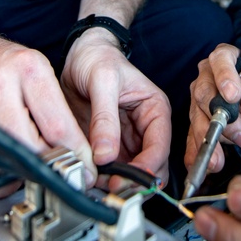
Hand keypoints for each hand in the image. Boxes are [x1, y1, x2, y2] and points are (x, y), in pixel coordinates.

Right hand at [0, 36, 94, 192]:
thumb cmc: (8, 65)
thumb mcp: (42, 73)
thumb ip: (59, 111)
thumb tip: (79, 157)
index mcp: (28, 71)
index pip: (57, 126)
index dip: (76, 154)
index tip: (86, 171)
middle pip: (30, 148)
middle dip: (49, 165)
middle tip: (58, 169)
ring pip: (3, 165)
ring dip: (21, 175)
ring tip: (29, 162)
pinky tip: (5, 164)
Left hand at [60, 28, 171, 185]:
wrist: (79, 54)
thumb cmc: (98, 58)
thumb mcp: (102, 80)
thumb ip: (105, 118)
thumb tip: (106, 154)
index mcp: (154, 111)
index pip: (160, 146)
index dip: (146, 167)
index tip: (126, 177)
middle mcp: (144, 129)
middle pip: (149, 167)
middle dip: (133, 180)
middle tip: (111, 186)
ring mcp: (126, 140)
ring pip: (130, 173)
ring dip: (116, 182)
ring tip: (96, 182)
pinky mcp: (107, 146)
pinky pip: (109, 169)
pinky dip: (101, 178)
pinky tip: (89, 176)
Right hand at [185, 43, 240, 177]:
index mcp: (226, 58)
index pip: (220, 61)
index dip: (225, 77)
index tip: (233, 96)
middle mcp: (207, 76)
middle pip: (203, 93)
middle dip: (220, 118)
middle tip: (240, 135)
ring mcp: (198, 100)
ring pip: (197, 118)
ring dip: (209, 140)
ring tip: (219, 160)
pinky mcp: (196, 122)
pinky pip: (191, 137)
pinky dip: (195, 153)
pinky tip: (201, 165)